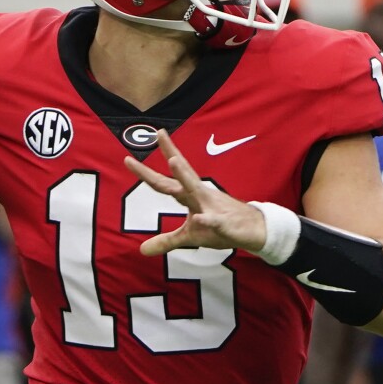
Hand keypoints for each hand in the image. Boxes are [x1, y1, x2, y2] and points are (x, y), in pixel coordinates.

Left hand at [123, 130, 266, 254]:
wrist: (254, 230)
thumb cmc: (221, 228)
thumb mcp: (190, 236)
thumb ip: (166, 241)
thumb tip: (142, 250)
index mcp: (190, 195)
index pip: (167, 180)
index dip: (147, 171)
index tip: (128, 159)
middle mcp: (200, 195)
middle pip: (180, 174)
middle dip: (169, 155)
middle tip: (158, 133)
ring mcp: (212, 207)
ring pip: (196, 189)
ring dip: (184, 176)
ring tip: (173, 161)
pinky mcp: (224, 223)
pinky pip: (214, 221)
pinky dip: (207, 220)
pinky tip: (199, 219)